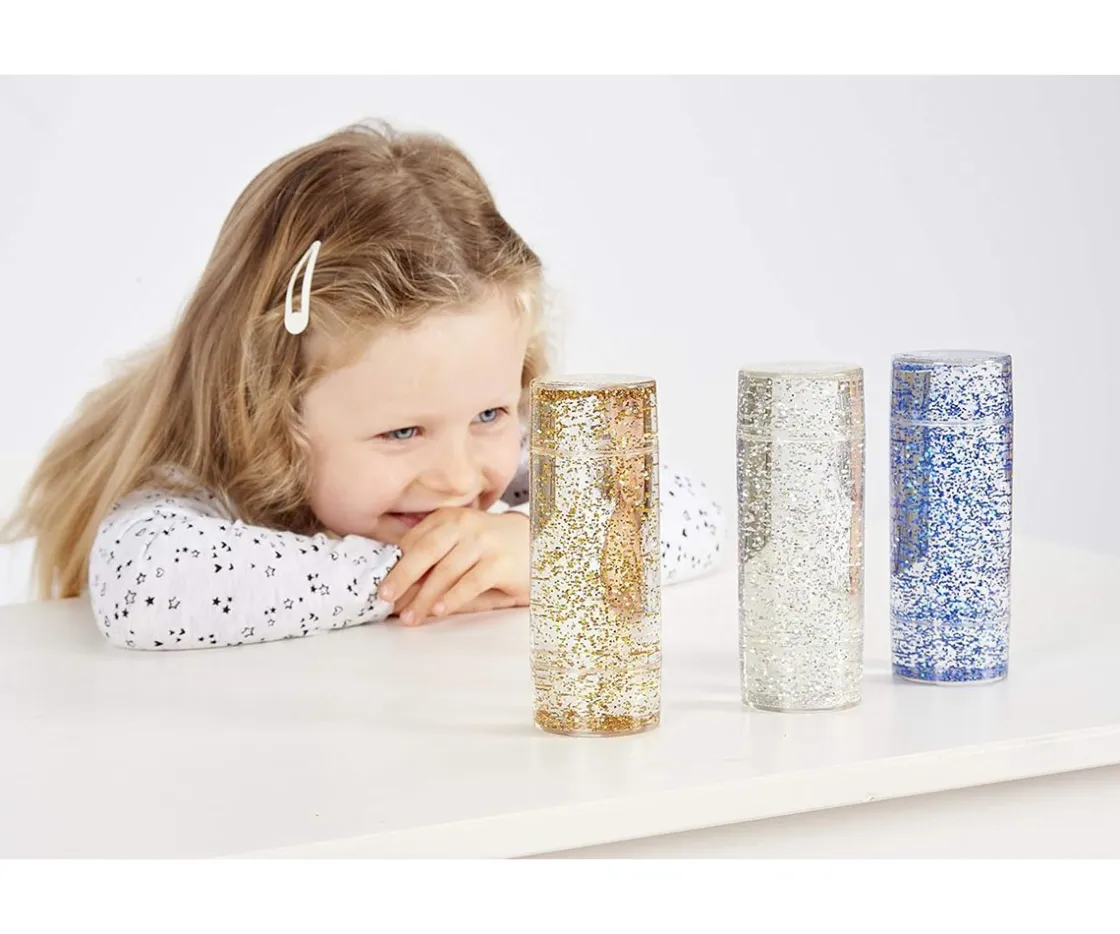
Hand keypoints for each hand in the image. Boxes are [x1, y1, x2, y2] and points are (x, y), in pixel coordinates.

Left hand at [379, 508, 529, 625]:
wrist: (540, 545)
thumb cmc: (493, 550)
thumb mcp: (462, 545)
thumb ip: (435, 560)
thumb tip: (402, 590)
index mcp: (449, 518)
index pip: (415, 541)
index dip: (395, 564)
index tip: (380, 584)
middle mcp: (464, 525)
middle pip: (425, 551)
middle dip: (402, 576)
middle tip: (385, 596)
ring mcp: (483, 543)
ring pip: (446, 571)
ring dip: (424, 597)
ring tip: (411, 617)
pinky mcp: (500, 563)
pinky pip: (471, 582)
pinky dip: (452, 598)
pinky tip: (439, 610)